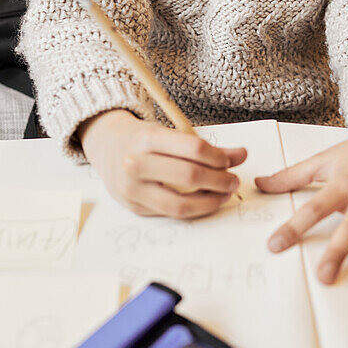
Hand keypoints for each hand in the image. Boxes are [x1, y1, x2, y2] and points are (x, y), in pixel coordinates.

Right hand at [78, 109, 246, 218]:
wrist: (106, 146)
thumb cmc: (143, 139)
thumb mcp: (170, 133)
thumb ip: (206, 147)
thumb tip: (241, 155)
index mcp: (147, 138)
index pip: (193, 149)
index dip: (219, 157)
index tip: (232, 160)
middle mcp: (136, 164)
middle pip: (189, 176)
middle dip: (219, 181)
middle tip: (233, 180)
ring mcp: (133, 189)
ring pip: (180, 204)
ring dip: (210, 201)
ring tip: (223, 194)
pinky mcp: (135, 207)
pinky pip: (171, 213)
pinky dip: (194, 209)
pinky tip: (205, 201)